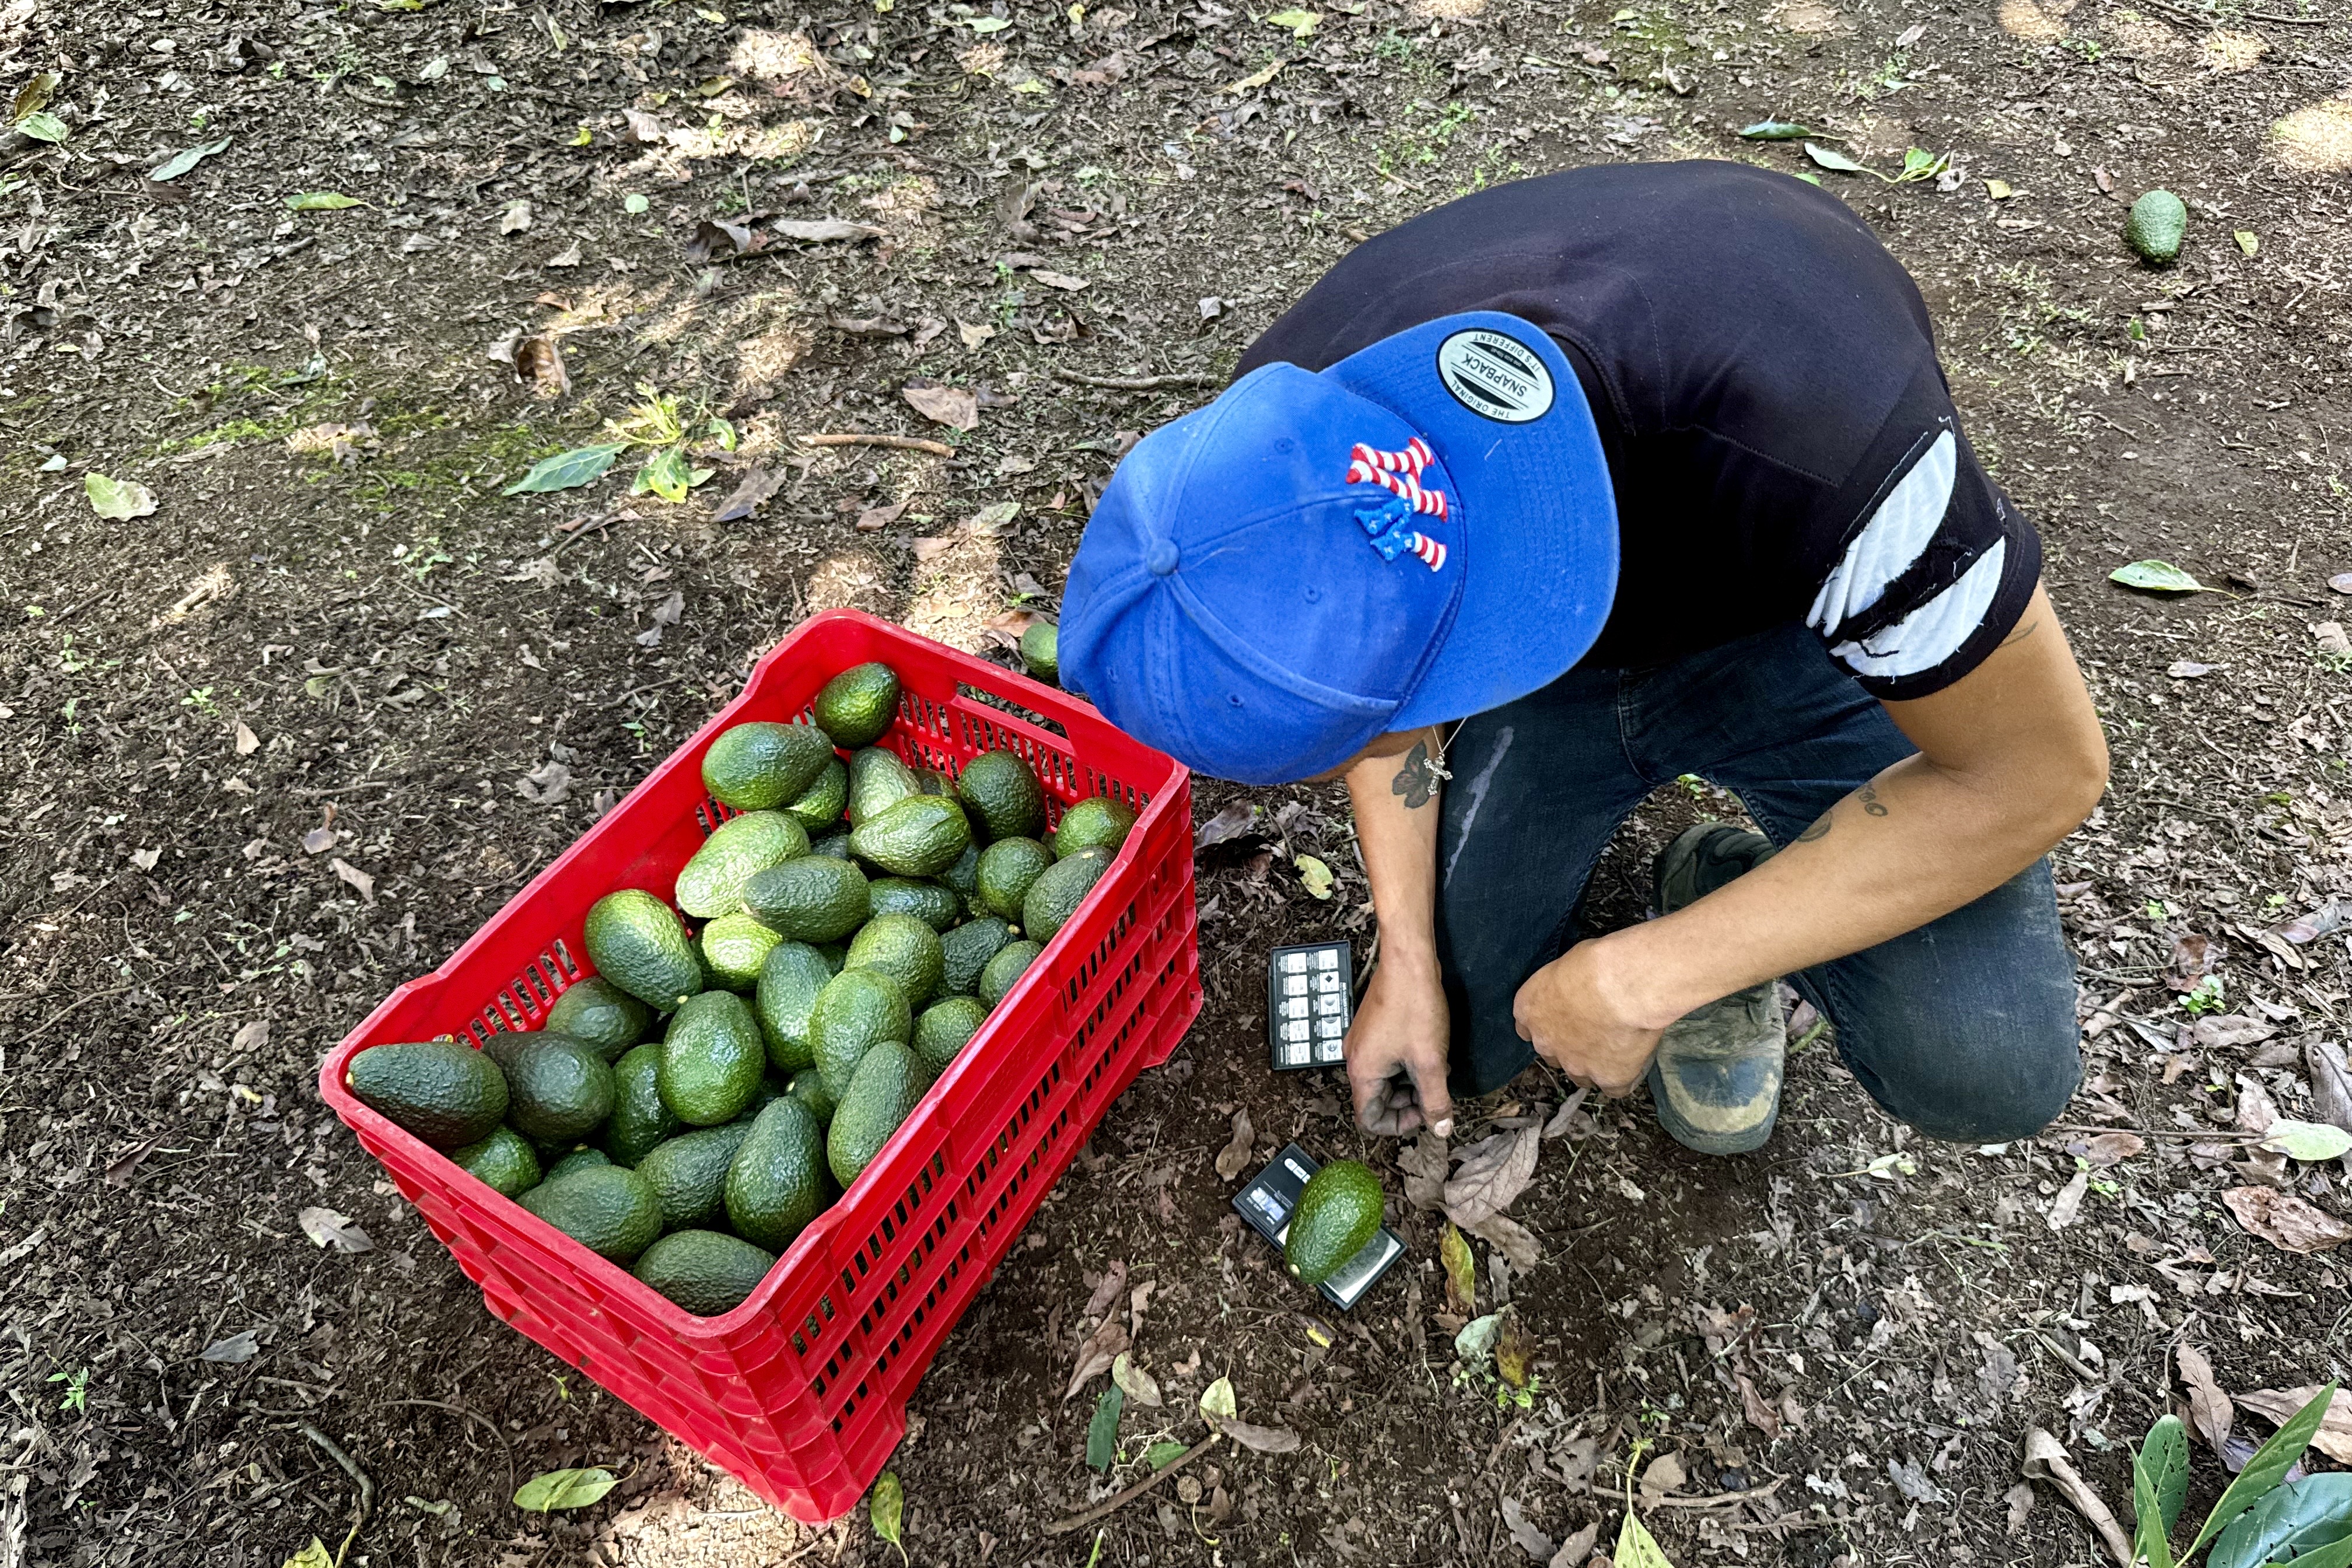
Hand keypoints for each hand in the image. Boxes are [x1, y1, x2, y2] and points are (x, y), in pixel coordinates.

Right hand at [1344, 957, 1454, 1137]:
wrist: (1408, 962)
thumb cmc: (1415, 1007)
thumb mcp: (1430, 1062)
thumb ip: (1435, 1100)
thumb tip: (1440, 1131)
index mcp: (1362, 1072)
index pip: (1370, 1119)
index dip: (1399, 1125)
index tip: (1424, 1113)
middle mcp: (1355, 1059)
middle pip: (1377, 1100)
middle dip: (1408, 1102)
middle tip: (1435, 1089)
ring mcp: (1362, 1042)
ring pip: (1385, 1080)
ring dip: (1410, 1082)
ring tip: (1435, 1067)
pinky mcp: (1371, 1029)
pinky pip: (1386, 1060)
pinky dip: (1406, 1064)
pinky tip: (1428, 1051)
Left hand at [1512, 938, 1665, 1097]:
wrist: (1620, 986)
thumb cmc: (1594, 963)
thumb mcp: (1567, 964)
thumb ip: (1563, 986)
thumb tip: (1576, 988)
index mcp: (1529, 1010)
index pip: (1528, 1028)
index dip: (1549, 1025)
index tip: (1563, 1018)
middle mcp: (1546, 1043)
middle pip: (1554, 1055)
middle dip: (1571, 1047)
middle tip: (1595, 1029)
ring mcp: (1575, 1065)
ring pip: (1580, 1075)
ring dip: (1594, 1065)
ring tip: (1616, 1046)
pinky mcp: (1607, 1077)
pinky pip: (1613, 1087)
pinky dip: (1621, 1077)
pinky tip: (1632, 1062)